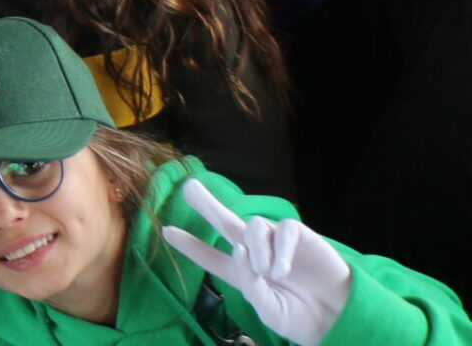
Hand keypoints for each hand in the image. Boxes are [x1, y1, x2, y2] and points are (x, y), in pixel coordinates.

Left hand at [161, 178, 351, 345]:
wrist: (340, 321)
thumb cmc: (303, 320)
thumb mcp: (270, 310)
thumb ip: (250, 284)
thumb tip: (237, 249)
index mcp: (245, 275)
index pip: (213, 258)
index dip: (192, 246)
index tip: (167, 232)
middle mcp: (257, 255)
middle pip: (227, 223)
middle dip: (207, 205)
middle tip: (189, 187)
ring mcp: (278, 244)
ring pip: (253, 226)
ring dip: (256, 248)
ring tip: (268, 273)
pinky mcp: (300, 238)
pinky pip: (283, 231)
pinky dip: (279, 248)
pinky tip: (283, 269)